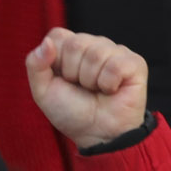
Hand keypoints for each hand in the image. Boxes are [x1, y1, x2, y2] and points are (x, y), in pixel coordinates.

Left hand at [27, 28, 148, 149]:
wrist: (96, 135)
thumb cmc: (72, 112)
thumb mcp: (43, 92)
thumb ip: (35, 64)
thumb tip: (46, 43)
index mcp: (72, 46)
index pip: (58, 36)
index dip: (56, 61)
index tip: (63, 80)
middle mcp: (94, 44)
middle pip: (76, 43)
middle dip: (73, 73)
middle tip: (82, 88)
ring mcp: (116, 51)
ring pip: (96, 53)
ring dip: (91, 81)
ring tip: (97, 90)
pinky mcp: (134, 63)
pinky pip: (115, 65)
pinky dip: (109, 84)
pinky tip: (112, 90)